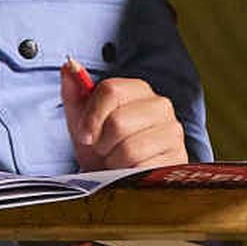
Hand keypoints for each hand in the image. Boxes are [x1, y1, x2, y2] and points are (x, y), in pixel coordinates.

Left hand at [65, 63, 185, 170]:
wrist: (117, 179)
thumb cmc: (101, 147)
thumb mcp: (82, 120)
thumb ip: (73, 91)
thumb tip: (68, 66)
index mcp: (138, 90)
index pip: (110, 90)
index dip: (90, 117)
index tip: (85, 135)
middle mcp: (161, 106)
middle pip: (118, 122)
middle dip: (102, 144)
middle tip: (104, 150)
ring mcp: (173, 133)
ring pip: (130, 148)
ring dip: (114, 162)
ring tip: (117, 162)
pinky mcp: (178, 159)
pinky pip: (143, 169)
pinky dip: (129, 176)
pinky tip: (130, 172)